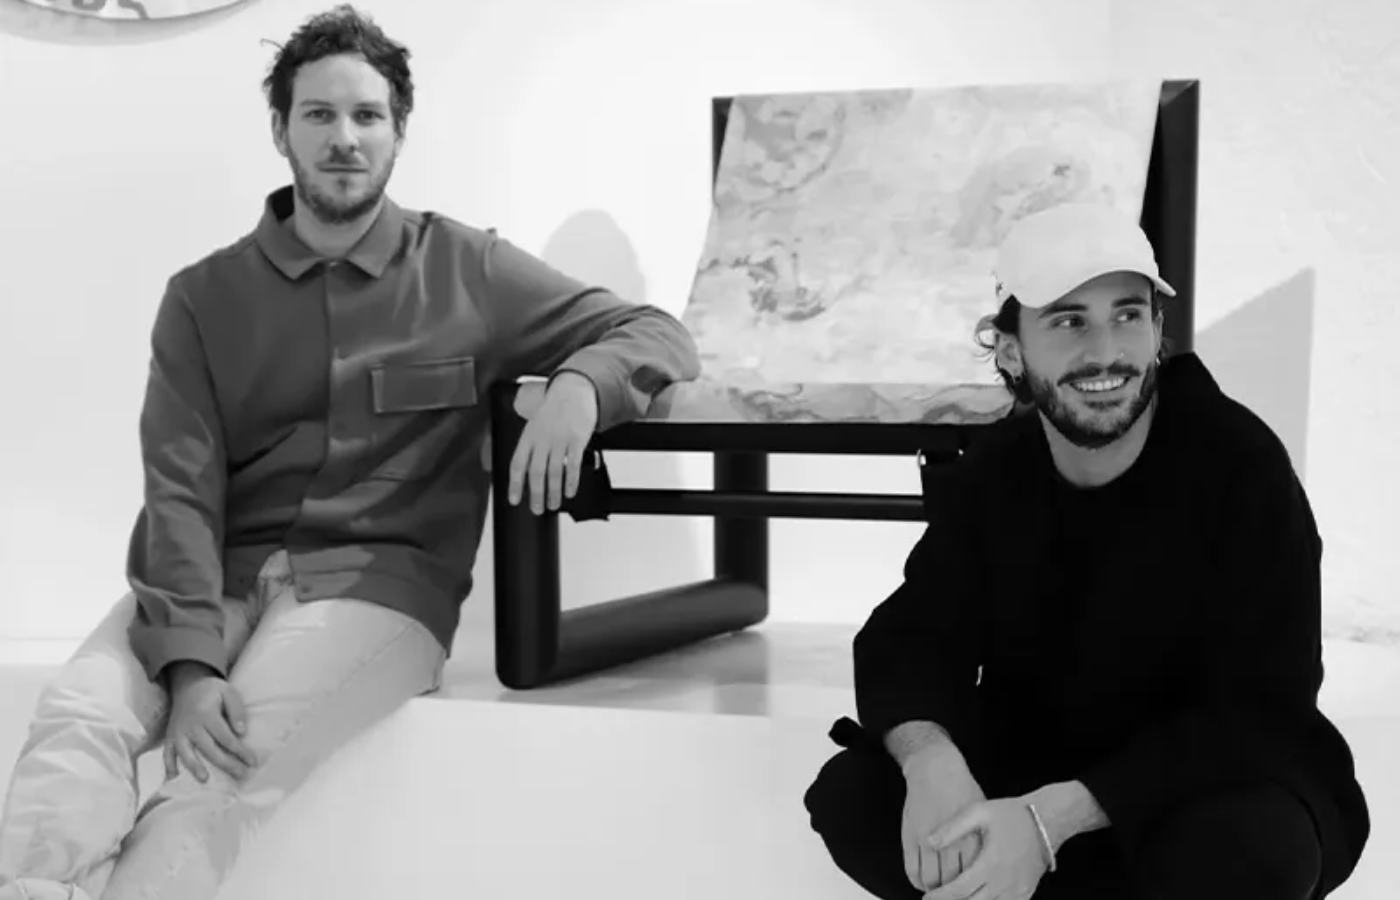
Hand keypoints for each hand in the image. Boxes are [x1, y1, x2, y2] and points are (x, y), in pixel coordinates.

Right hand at [164, 662, 257, 783]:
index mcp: (206, 714)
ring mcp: (178, 732)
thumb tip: (241, 732)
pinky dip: (169, 766)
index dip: (239, 751)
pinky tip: (174, 779)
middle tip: (241, 775)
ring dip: (195, 767)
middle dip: (226, 764)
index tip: (252, 761)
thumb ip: (236, 711)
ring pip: (185, 753)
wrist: (187, 684)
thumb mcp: (229, 692)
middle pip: (209, 749)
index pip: (225, 737)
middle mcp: (191, 725)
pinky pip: (167, 753)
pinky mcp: (169, 737)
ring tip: (205, 780)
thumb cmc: (212, 690)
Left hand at [508, 371, 598, 514]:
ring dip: (553, 492)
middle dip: (535, 494)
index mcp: (528, 436)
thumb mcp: (534, 425)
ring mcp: (559, 439)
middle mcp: (542, 439)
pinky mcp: (577, 439)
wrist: (572, 391)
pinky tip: (570, 491)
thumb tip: (524, 472)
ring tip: (553, 504)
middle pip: (536, 472)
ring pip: (554, 472)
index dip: (515, 484)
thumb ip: (530, 447)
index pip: (517, 464)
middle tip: (537, 509)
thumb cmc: (553, 410)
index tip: (514, 500)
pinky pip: (573, 465)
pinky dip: (571, 482)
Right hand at [902, 749, 986, 891]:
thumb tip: (985, 866)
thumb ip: (981, 842)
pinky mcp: (910, 837)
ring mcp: (927, 841)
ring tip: (937, 890)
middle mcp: (950, 842)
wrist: (936, 769)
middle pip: (952, 882)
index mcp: (972, 838)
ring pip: (931, 880)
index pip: (972, 876)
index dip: (971, 887)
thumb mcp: (982, 817)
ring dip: (934, 888)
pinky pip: (912, 869)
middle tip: (953, 892)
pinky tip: (922, 880)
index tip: (970, 890)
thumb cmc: (962, 789)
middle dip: (952, 892)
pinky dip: (916, 880)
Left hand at [923, 798, 1050, 899]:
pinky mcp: (1025, 893)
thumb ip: (953, 828)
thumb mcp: (980, 812)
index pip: (959, 889)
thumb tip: (929, 842)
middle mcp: (1004, 883)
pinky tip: (977, 899)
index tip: (926, 897)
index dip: (941, 897)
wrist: (1047, 821)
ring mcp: (1017, 891)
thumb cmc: (1013, 815)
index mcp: (991, 864)